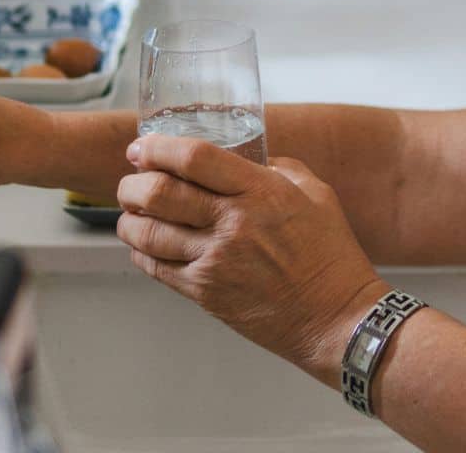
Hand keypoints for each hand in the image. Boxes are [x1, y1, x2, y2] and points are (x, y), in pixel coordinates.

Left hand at [117, 134, 389, 380]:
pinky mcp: (206, 293)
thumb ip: (280, 169)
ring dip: (128, 219)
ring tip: (131, 213)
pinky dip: (140, 252)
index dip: (157, 148)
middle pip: (159, 193)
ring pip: (147, 233)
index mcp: (261, 192)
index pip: (194, 158)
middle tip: (131, 181)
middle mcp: (233, 224)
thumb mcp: (317, 194)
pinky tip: (145, 245)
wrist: (336, 318)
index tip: (142, 147)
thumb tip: (249, 158)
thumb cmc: (331, 256)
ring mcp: (216, 261)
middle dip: (131, 183)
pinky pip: (155, 268)